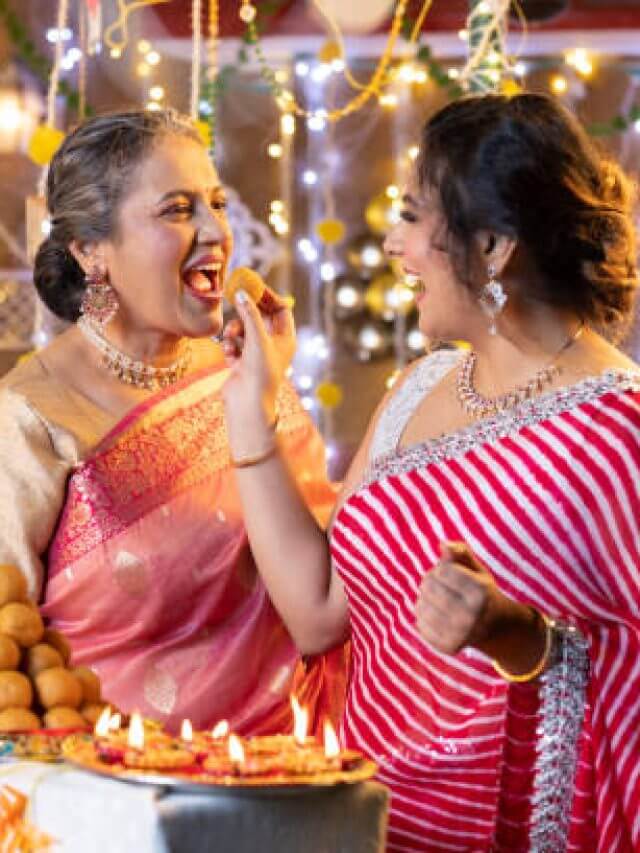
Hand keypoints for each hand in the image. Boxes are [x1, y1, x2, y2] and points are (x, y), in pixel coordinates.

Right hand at [222, 288, 294, 450]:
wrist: (247, 403)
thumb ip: (249, 313)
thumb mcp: (256, 338)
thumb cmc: (260, 372)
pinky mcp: (242, 363)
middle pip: (260, 317)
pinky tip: (229, 357)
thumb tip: (241, 293)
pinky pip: (234, 345)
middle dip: (246, 312)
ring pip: (244, 330)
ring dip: (234, 331)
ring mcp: (257, 354)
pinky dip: (230, 347)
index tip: (252, 286)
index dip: (268, 297)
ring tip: (230, 338)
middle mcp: (274, 345)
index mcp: (286, 339)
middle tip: (234, 298)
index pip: (281, 309)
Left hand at [416, 542, 543, 668]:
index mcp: (481, 591)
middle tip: (438, 585)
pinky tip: (436, 616)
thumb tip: (442, 544)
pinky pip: (420, 625)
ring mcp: (460, 634)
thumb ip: (461, 553)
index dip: (440, 568)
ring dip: (424, 599)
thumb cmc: (482, 592)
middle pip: (428, 587)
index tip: (447, 573)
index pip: (441, 570)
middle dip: (429, 581)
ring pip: (420, 606)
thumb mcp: (477, 570)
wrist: (497, 629)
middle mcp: (471, 615)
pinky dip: (423, 617)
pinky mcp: (449, 647)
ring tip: (436, 600)